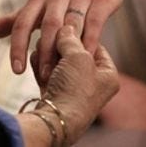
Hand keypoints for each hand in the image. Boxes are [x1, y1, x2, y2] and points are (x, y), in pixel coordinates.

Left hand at [0, 0, 123, 82]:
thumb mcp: (36, 5)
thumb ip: (9, 21)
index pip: (22, 22)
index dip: (18, 46)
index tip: (17, 69)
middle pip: (48, 26)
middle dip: (44, 53)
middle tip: (43, 77)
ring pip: (71, 26)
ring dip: (67, 51)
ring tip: (64, 73)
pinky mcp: (100, 1)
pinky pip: (93, 25)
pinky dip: (90, 43)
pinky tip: (87, 60)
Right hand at [41, 26, 118, 143]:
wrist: (55, 119)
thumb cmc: (75, 91)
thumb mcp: (78, 56)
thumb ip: (72, 38)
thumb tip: (67, 27)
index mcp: (107, 74)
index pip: (94, 44)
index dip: (79, 35)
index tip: (66, 28)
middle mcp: (92, 82)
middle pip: (73, 51)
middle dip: (59, 47)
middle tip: (52, 42)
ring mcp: (72, 88)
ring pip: (57, 60)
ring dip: (48, 56)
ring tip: (44, 56)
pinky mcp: (55, 92)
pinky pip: (46, 71)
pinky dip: (41, 66)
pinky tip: (37, 65)